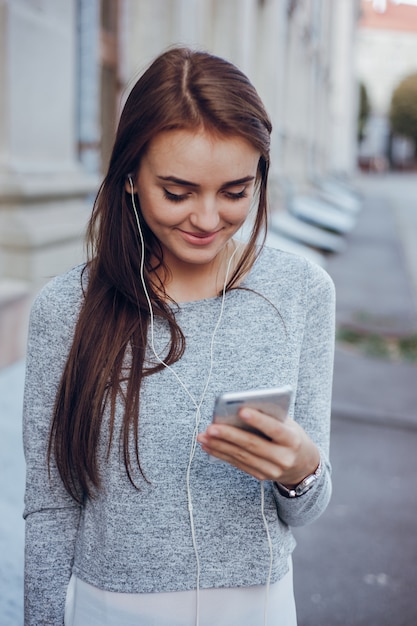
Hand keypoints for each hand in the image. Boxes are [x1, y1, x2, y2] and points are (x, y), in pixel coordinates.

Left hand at [197, 407, 319, 485]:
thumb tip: (239, 407)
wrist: (303, 465)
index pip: (275, 429)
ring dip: (219, 446)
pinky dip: (221, 454)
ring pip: (241, 456)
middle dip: (229, 436)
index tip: (241, 410)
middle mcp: (283, 458)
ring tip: (203, 436)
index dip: (259, 420)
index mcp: (293, 440)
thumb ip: (269, 416)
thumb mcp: (288, 424)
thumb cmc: (292, 436)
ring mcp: (271, 470)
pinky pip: (238, 464)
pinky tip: (208, 446)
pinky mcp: (260, 476)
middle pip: (252, 445)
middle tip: (210, 427)